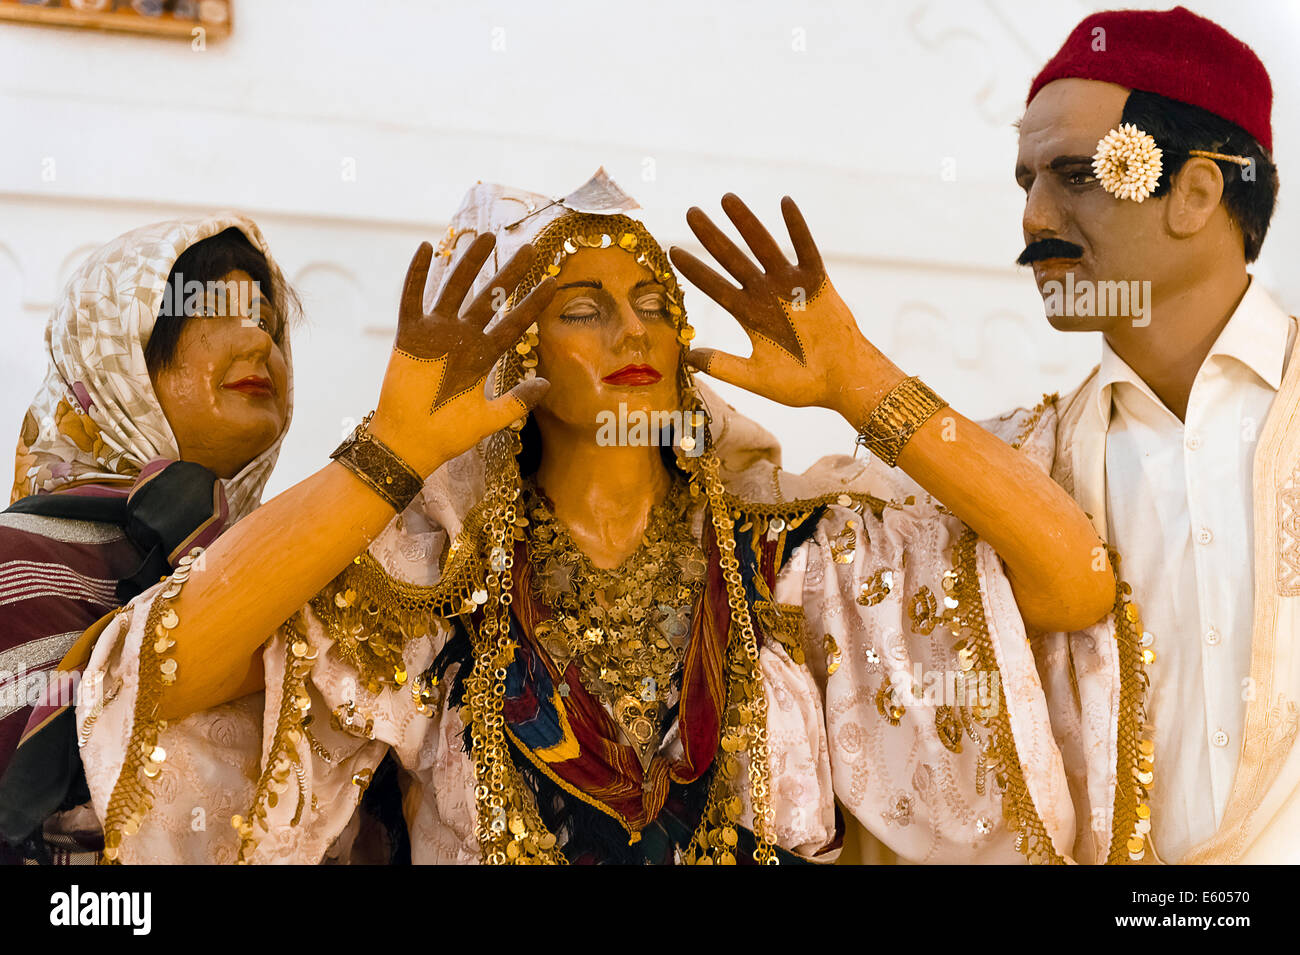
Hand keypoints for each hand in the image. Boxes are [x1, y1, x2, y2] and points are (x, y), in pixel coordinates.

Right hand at [370, 235, 555, 474]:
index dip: (532, 304)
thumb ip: (518, 402)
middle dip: (509, 274)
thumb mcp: (490, 419)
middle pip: (489, 299)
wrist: (411, 444)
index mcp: (482, 357)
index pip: (513, 324)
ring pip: (455, 289)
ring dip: (469, 263)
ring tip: (487, 236)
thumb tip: (547, 383)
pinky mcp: (408, 336)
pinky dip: (417, 274)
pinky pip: (411, 298)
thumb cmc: (448, 435)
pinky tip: (427, 248)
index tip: (552, 283)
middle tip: (529, 249)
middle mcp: (461, 339)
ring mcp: (435, 334)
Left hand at [669, 194, 899, 422]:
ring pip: (764, 246)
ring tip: (726, 198)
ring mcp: (792, 286)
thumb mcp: (757, 378)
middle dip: (712, 236)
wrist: (843, 383)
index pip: (716, 287)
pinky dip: (796, 227)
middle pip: (733, 259)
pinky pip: (805, 249)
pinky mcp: (818, 282)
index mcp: (750, 316)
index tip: (674, 252)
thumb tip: (688, 357)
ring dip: (746, 223)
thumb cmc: (802, 384)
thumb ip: (724, 366)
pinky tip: (784, 203)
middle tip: (690, 212)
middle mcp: (767, 295)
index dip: (696, 270)